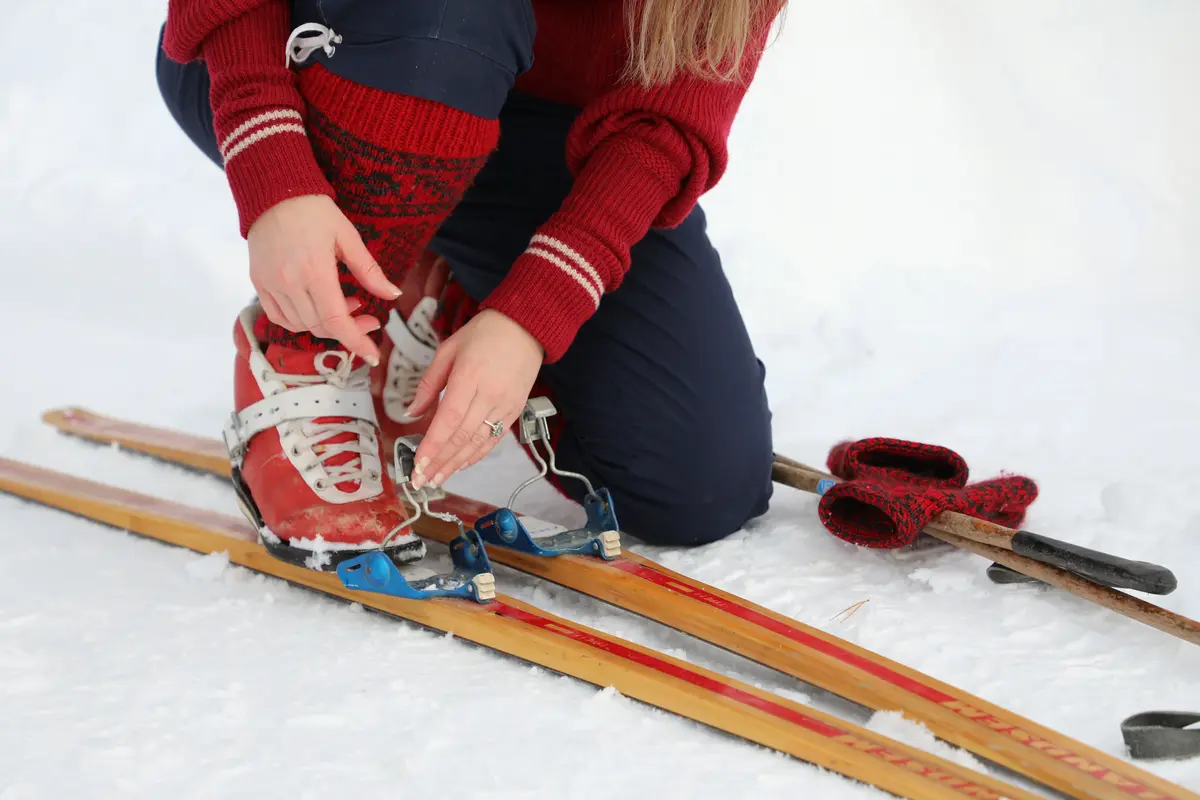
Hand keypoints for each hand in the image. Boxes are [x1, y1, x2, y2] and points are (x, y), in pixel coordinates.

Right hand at [247, 195, 400, 364]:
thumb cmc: (314, 211)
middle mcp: (289, 282)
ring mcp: (270, 285)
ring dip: (327, 324)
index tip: (372, 355)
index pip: (337, 321)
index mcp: (315, 271)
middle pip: (321, 326)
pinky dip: (301, 321)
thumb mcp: (349, 237)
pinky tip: (317, 307)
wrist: (273, 192)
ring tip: (344, 303)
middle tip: (367, 314)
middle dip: (349, 329)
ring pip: (302, 325)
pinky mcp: (259, 283)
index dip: (356, 341)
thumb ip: (369, 271)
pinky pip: (280, 317)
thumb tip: (393, 296)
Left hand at [407, 309, 544, 488]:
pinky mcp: (515, 411)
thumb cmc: (484, 334)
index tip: (417, 463)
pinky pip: (493, 439)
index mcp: (470, 376)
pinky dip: (476, 455)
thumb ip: (429, 383)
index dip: (433, 445)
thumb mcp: (448, 349)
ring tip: (436, 479)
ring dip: (455, 464)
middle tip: (420, 480)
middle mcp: (490, 395)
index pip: (449, 419)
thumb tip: (411, 412)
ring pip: (478, 443)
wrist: (526, 327)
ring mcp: (505, 405)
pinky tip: (460, 465)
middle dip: (439, 462)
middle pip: (462, 437)